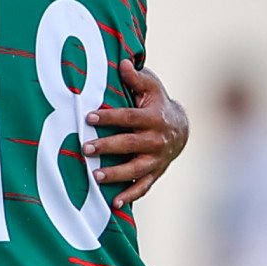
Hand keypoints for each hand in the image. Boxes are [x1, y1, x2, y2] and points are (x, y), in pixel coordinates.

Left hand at [81, 60, 188, 209]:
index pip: (129, 117)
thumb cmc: (158, 104)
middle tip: (86, 148)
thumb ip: (136, 78)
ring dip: (116, 174)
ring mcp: (157, 159)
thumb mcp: (151, 87)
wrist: (181, 129)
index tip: (88, 117)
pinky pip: (143, 187)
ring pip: (136, 169)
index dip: (109, 117)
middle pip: (130, 144)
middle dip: (107, 147)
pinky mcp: (156, 173)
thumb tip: (123, 62)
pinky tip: (114, 203)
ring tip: (95, 176)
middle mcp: (157, 140)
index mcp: (154, 117)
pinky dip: (130, 196)